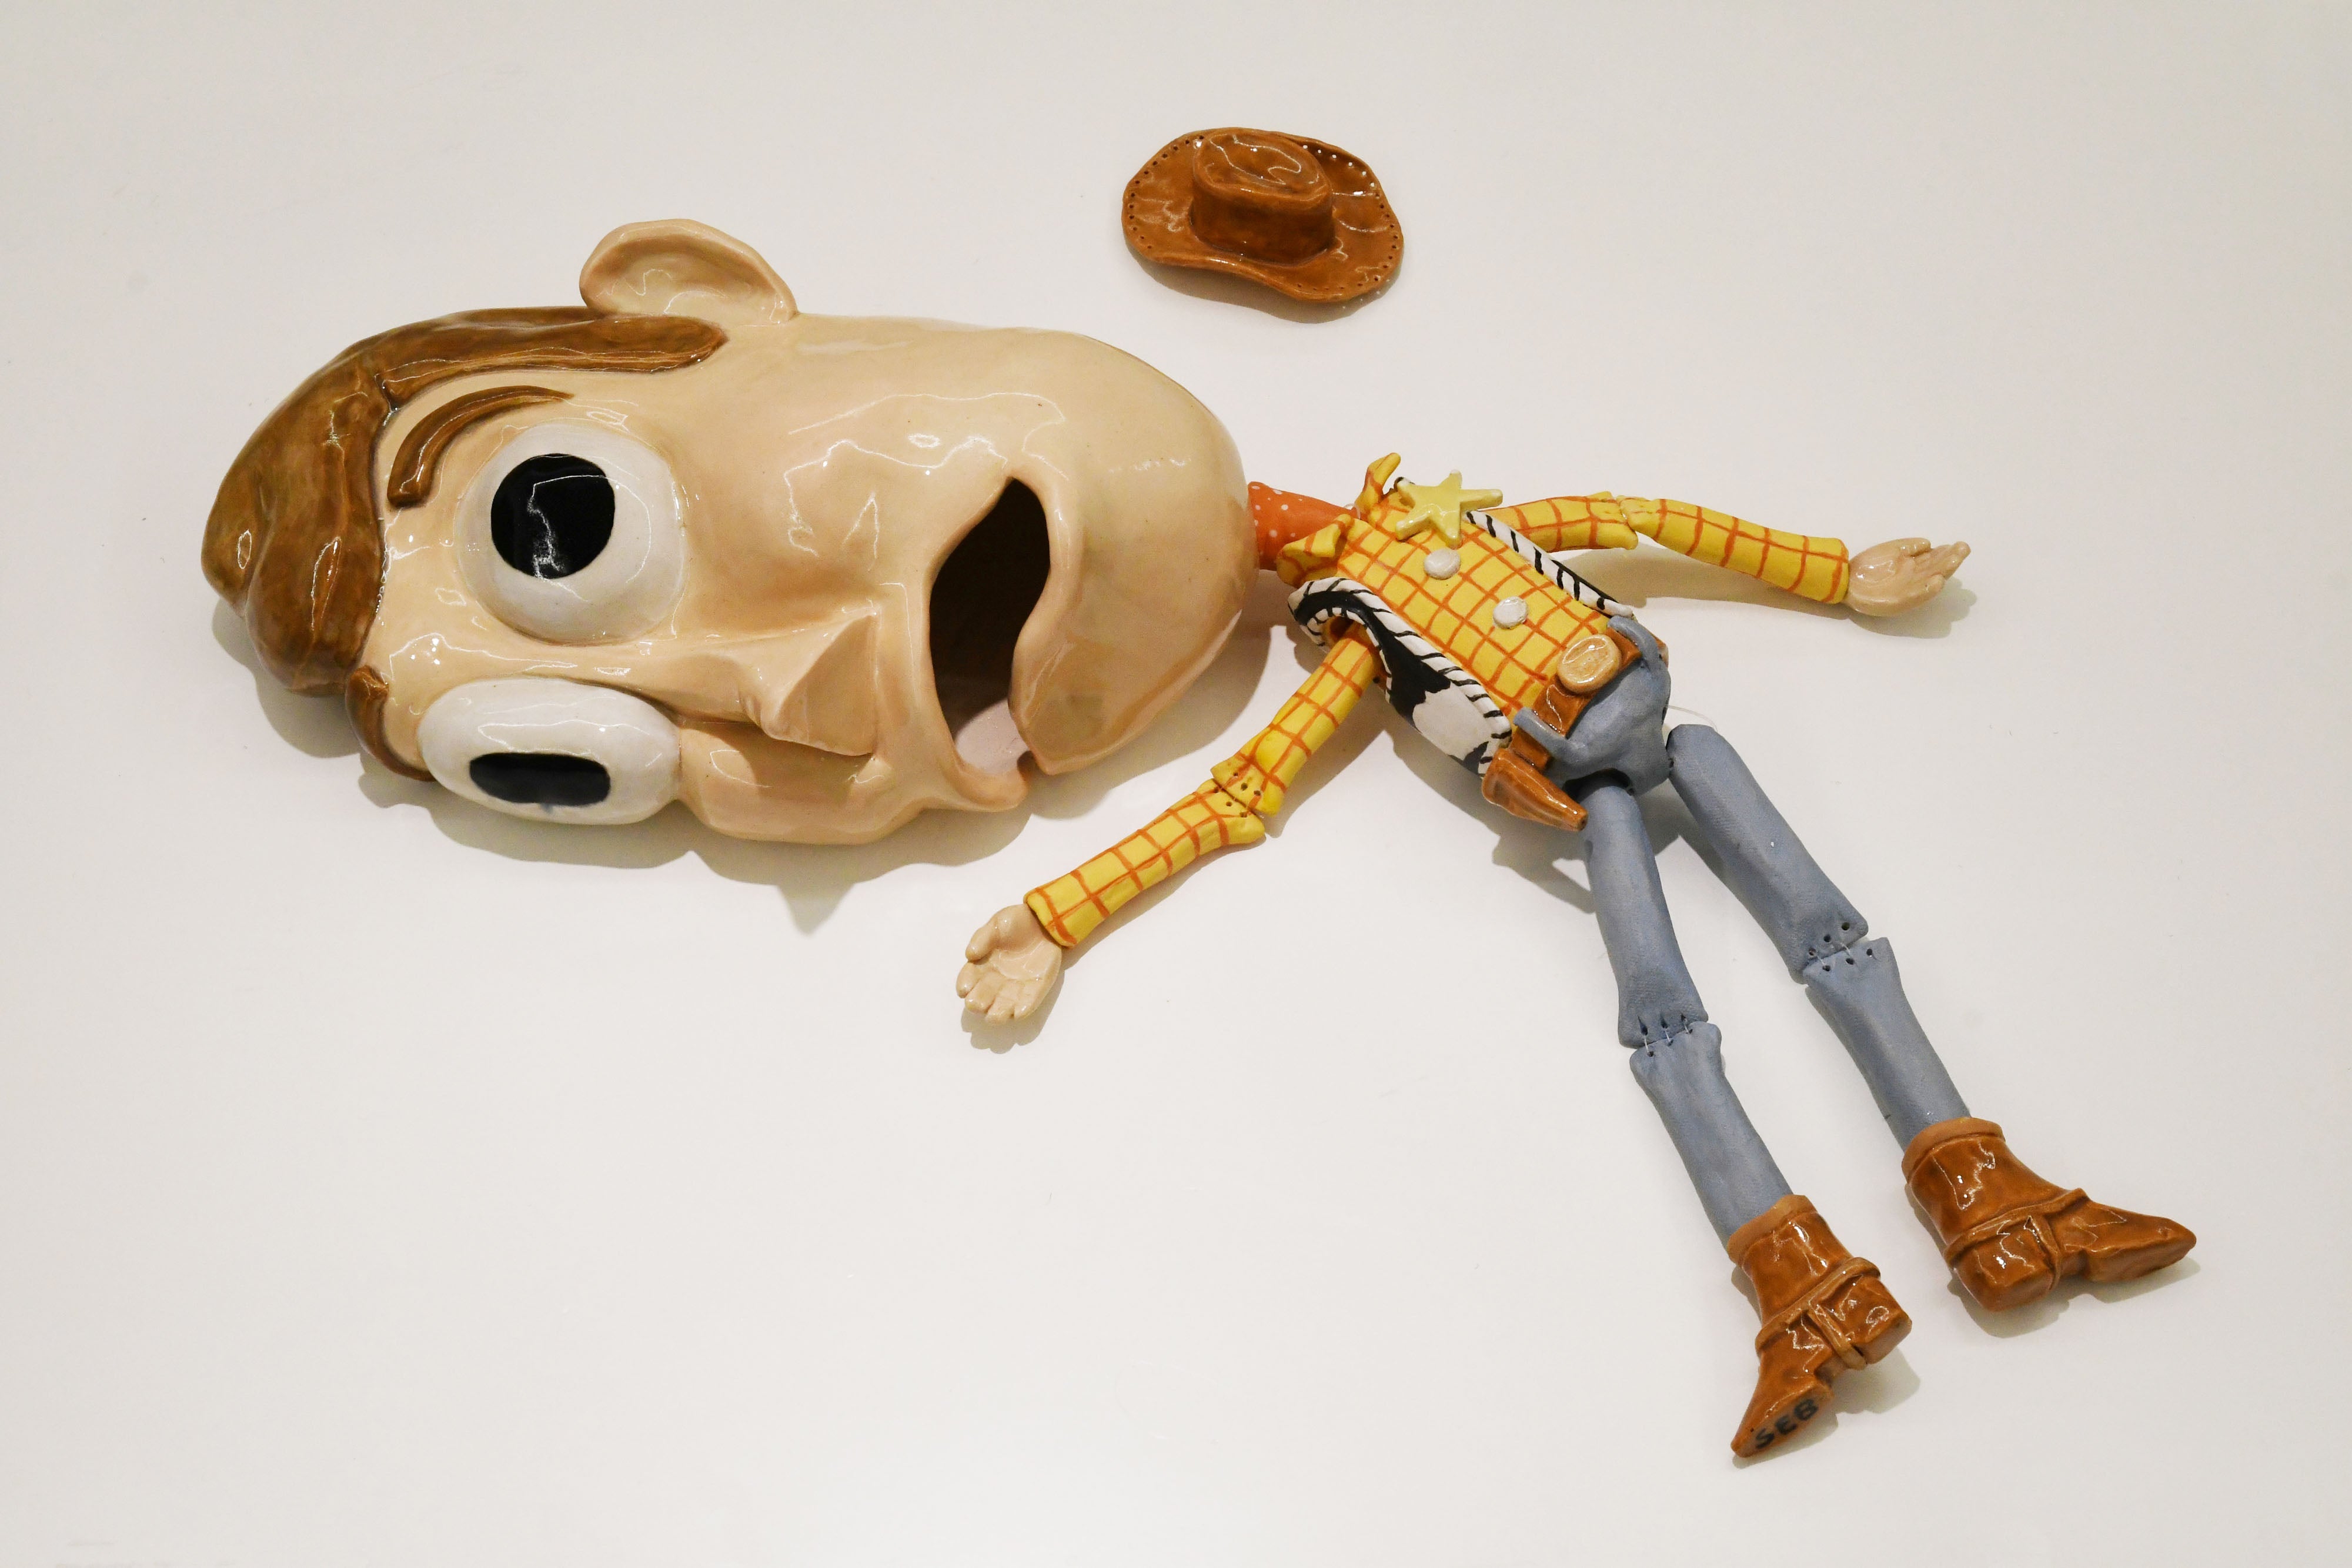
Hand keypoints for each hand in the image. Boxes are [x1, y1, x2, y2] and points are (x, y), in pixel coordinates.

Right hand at [957, 904, 1062, 1022]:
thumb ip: (983, 938)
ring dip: (998, 1013)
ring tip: (994, 1017)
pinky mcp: (1037, 987)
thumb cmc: (1015, 923)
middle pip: (984, 996)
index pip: (969, 978)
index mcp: (983, 965)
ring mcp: (1017, 986)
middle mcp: (997, 980)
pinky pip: (1030, 1000)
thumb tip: (969, 955)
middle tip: (975, 1005)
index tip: (964, 989)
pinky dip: (1024, 1008)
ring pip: (1005, 1005)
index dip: (965, 984)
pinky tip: (1019, 1012)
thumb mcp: (997, 924)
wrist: (1044, 921)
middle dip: (978, 1002)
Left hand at [1846, 537, 1969, 616]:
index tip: (1957, 545)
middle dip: (1951, 560)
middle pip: (1937, 568)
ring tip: (1955, 560)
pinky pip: (1916, 595)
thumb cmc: (1869, 565)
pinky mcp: (1898, 601)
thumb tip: (1928, 543)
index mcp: (1914, 565)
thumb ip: (1908, 546)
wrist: (1847, 580)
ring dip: (1944, 571)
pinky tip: (1937, 581)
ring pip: (1930, 580)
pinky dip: (1927, 589)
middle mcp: (1914, 577)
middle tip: (1963, 549)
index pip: (1934, 559)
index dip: (1946, 553)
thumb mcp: (1890, 550)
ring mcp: (1908, 589)